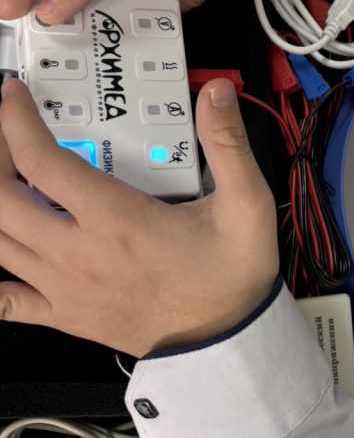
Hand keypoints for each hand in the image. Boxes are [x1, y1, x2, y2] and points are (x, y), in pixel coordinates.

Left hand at [0, 78, 278, 357]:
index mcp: (116, 220)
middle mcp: (78, 253)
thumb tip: (217, 94)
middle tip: (9, 136)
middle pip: (1, 199)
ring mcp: (64, 288)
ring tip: (8, 178)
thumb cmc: (231, 278)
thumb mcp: (245, 204)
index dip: (16, 120)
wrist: (227, 342)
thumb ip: (227, 144)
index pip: (41, 161)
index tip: (14, 96)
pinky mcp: (63, 314)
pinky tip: (7, 250)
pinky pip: (5, 302)